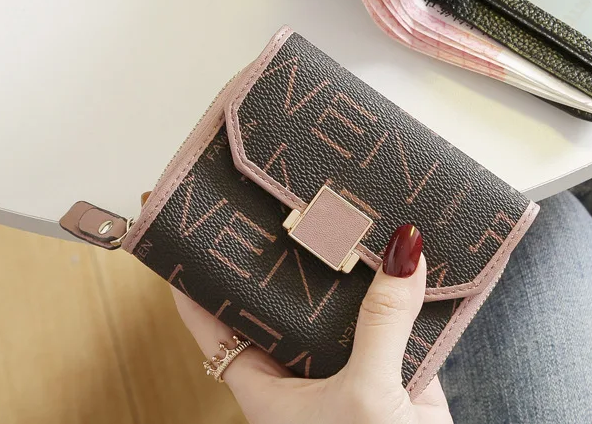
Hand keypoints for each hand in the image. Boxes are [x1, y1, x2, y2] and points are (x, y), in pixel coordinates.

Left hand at [173, 224, 453, 423]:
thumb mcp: (364, 395)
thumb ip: (382, 320)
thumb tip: (402, 250)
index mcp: (267, 384)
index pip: (213, 324)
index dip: (196, 280)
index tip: (186, 231)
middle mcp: (302, 367)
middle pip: (282, 298)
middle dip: (283, 253)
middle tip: (281, 197)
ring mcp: (347, 361)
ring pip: (340, 301)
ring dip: (348, 264)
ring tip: (347, 207)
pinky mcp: (392, 362)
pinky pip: (391, 312)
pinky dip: (397, 283)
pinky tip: (405, 247)